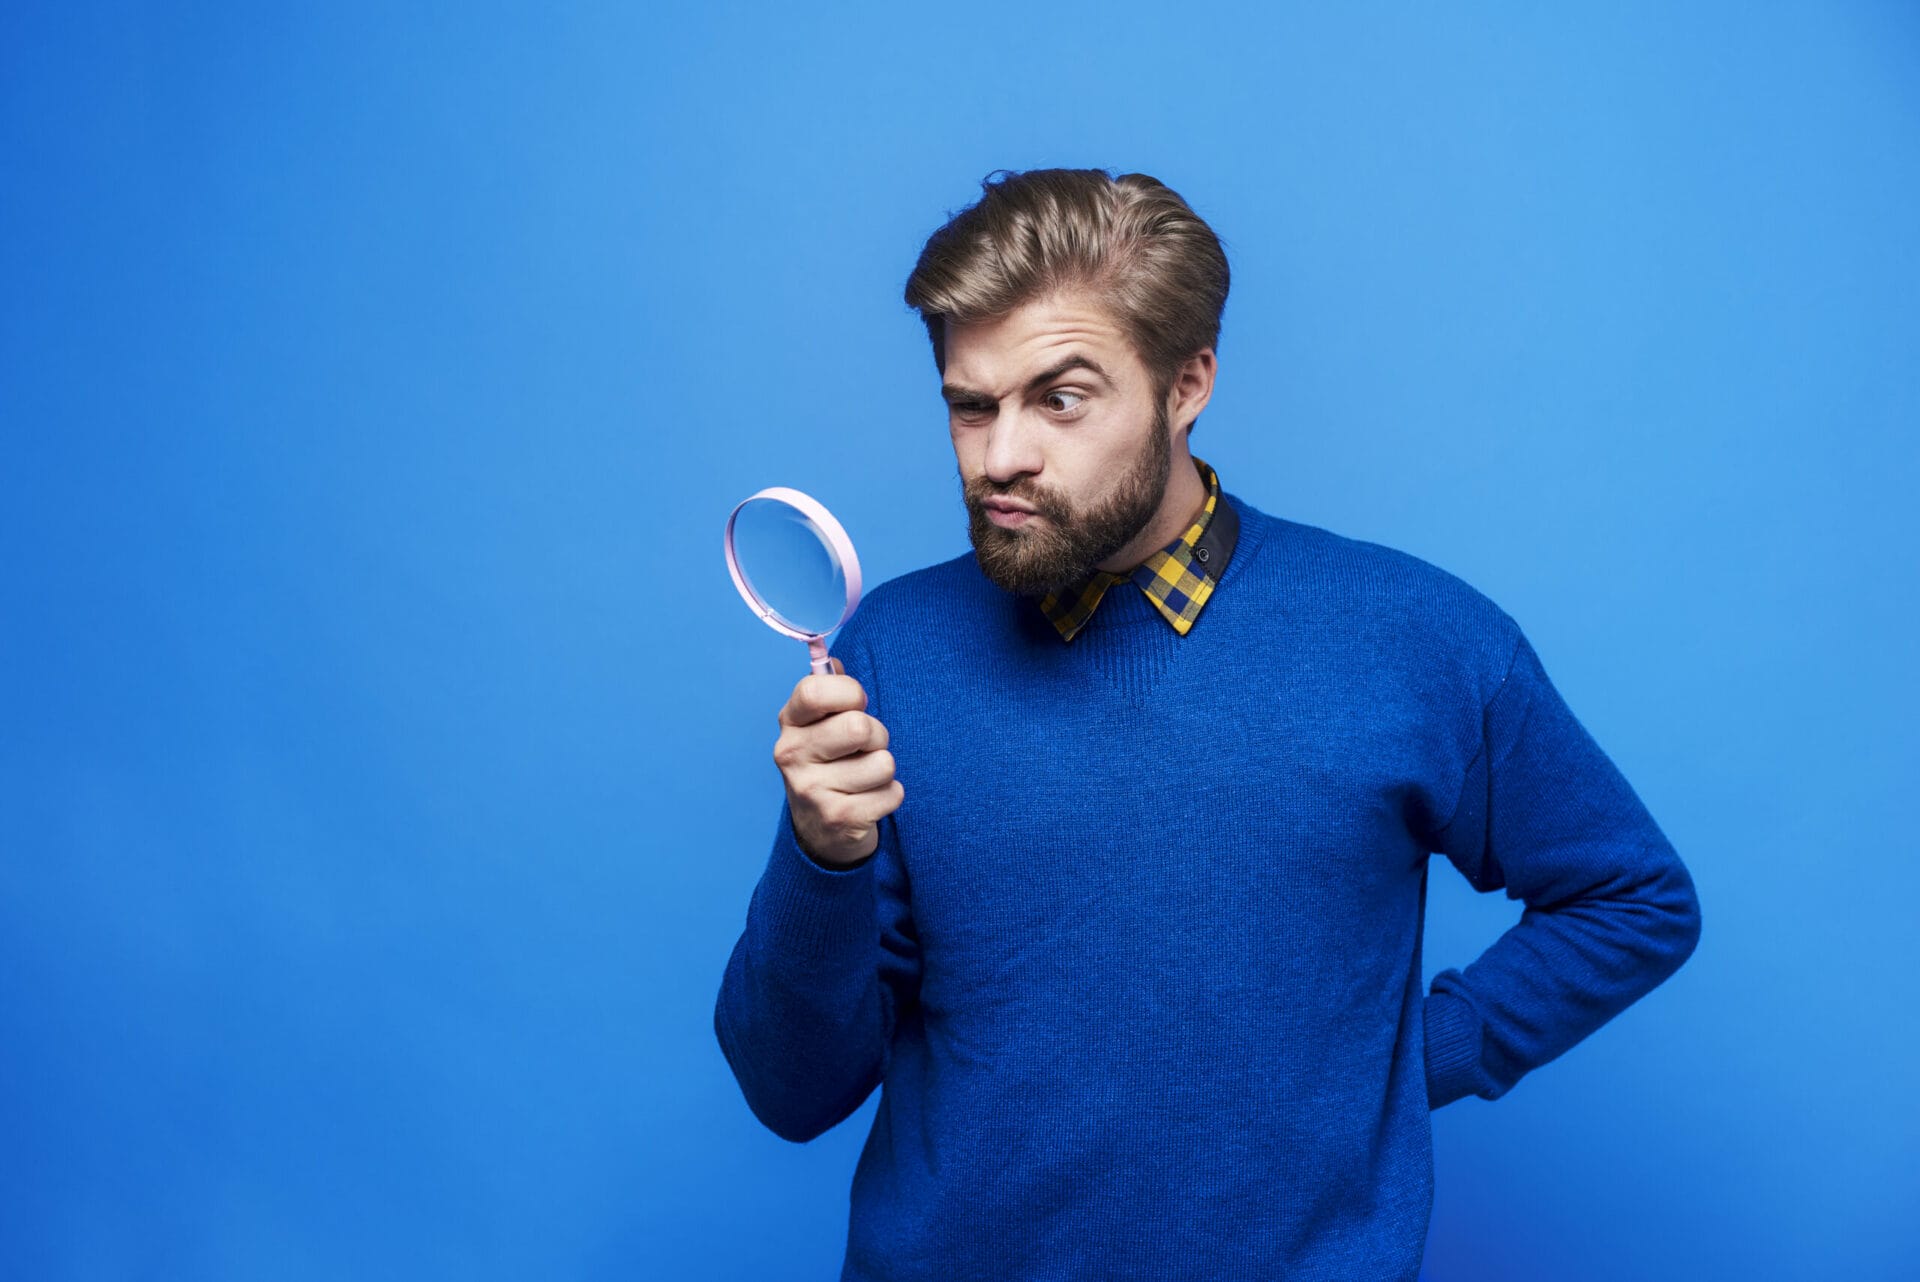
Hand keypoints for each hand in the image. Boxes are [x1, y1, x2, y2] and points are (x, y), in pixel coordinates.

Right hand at [773, 657, 903, 867]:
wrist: (819, 830)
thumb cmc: (830, 763)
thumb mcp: (820, 724)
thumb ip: (830, 689)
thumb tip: (833, 659)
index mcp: (790, 722)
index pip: (817, 690)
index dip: (850, 692)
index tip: (856, 704)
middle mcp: (791, 755)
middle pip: (859, 727)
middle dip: (877, 736)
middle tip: (865, 749)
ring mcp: (811, 789)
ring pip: (883, 763)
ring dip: (884, 770)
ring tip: (864, 777)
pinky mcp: (838, 819)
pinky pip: (893, 793)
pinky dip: (890, 796)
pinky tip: (868, 800)